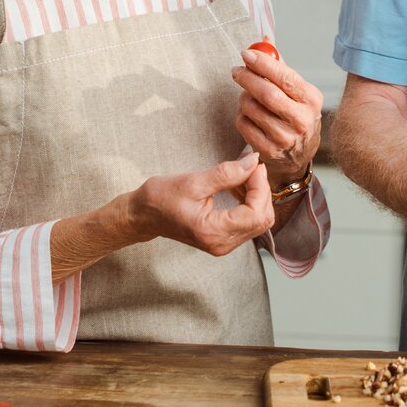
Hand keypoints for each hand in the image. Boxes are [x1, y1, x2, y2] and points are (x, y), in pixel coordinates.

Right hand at [127, 152, 274, 255]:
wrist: (143, 215)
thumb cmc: (161, 198)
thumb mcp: (194, 181)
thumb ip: (227, 173)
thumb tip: (253, 161)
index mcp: (213, 232)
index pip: (255, 213)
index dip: (261, 186)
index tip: (254, 164)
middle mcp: (222, 244)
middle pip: (263, 219)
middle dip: (262, 190)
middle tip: (249, 166)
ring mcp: (224, 244)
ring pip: (259, 221)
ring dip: (257, 196)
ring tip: (242, 175)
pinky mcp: (224, 239)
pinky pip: (249, 222)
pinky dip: (251, 202)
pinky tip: (238, 187)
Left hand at [231, 39, 323, 187]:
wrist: (299, 155)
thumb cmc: (296, 114)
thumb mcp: (297, 91)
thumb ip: (280, 66)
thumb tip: (265, 39)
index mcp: (311, 100)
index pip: (286, 78)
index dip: (264, 64)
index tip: (247, 54)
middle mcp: (302, 120)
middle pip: (267, 94)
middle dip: (247, 78)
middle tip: (236, 70)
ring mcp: (285, 138)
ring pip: (252, 108)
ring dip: (243, 97)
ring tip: (246, 95)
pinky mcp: (269, 151)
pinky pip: (243, 124)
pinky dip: (240, 114)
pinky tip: (247, 112)